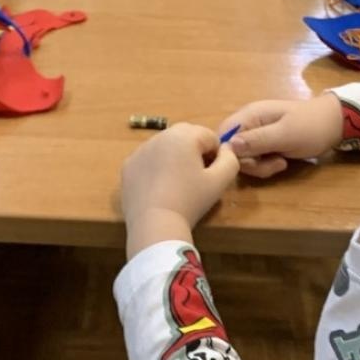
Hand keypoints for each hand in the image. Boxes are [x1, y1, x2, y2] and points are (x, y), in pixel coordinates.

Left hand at [120, 124, 239, 256]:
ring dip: (174, 158)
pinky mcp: (128, 165)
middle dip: (194, 153)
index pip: (209, 136)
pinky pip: (148, 160)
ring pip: (166, 147)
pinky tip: (159, 190)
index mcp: (184, 135)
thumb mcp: (219, 182)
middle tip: (196, 179)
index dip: (215, 156)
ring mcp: (140, 150)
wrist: (154, 224)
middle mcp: (160, 136)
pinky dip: (155, 169)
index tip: (211, 175)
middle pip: (186, 136)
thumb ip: (230, 160)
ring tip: (177, 186)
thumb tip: (226, 149)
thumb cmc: (190, 201)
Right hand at [221, 95, 344, 178]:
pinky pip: (256, 159)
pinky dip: (265, 165)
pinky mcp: (265, 144)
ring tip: (280, 164)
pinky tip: (281, 163)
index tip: (252, 162)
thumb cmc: (311, 127)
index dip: (231, 153)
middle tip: (273, 165)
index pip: (223, 135)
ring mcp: (257, 134)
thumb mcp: (286, 135)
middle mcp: (249, 123)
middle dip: (250, 163)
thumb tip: (230, 146)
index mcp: (250, 115)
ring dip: (260, 166)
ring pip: (244, 157)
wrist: (334, 125)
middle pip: (232, 149)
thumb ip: (257, 140)